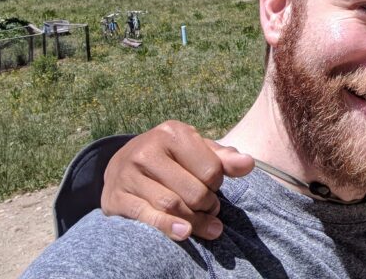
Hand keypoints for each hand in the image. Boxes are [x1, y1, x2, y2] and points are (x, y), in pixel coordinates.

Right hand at [100, 120, 253, 240]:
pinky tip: (185, 233)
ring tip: (205, 225)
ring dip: (195, 221)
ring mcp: (129, 173)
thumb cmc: (169, 158)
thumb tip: (249, 164)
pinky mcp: (116, 197)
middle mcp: (148, 149)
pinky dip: (169, 228)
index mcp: (172, 132)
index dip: (218, 185)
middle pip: (193, 191)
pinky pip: (148, 216)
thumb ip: (222, 158)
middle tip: (211, 210)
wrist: (122, 164)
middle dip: (208, 206)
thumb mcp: (195, 151)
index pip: (210, 169)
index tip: (214, 189)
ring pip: (172, 205)